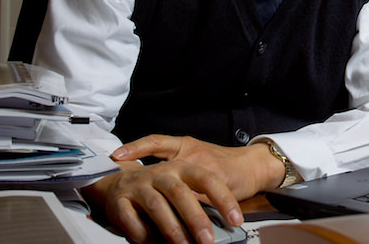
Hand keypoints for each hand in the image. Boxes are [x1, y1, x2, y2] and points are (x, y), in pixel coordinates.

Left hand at [84, 135, 283, 243]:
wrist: (253, 165)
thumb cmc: (222, 162)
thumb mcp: (197, 156)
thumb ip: (176, 165)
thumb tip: (148, 181)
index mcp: (184, 145)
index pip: (156, 142)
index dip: (135, 147)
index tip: (115, 155)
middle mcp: (191, 153)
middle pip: (162, 169)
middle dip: (143, 181)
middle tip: (125, 189)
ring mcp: (203, 167)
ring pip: (179, 188)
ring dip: (167, 208)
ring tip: (152, 220)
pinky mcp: (217, 180)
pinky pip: (198, 199)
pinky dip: (188, 213)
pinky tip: (181, 226)